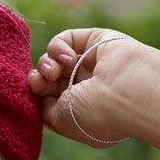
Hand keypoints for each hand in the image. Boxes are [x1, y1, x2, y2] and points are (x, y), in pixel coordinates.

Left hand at [28, 28, 159, 153]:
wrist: (126, 94)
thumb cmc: (94, 115)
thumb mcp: (60, 121)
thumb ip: (44, 108)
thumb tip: (39, 96)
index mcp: (82, 111)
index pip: (50, 98)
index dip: (37, 93)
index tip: (34, 91)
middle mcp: (88, 88)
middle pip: (49, 78)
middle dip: (39, 78)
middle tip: (39, 81)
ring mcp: (91, 65)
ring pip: (54, 58)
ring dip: (46, 64)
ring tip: (53, 72)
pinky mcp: (95, 42)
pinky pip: (66, 39)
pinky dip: (58, 47)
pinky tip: (68, 59)